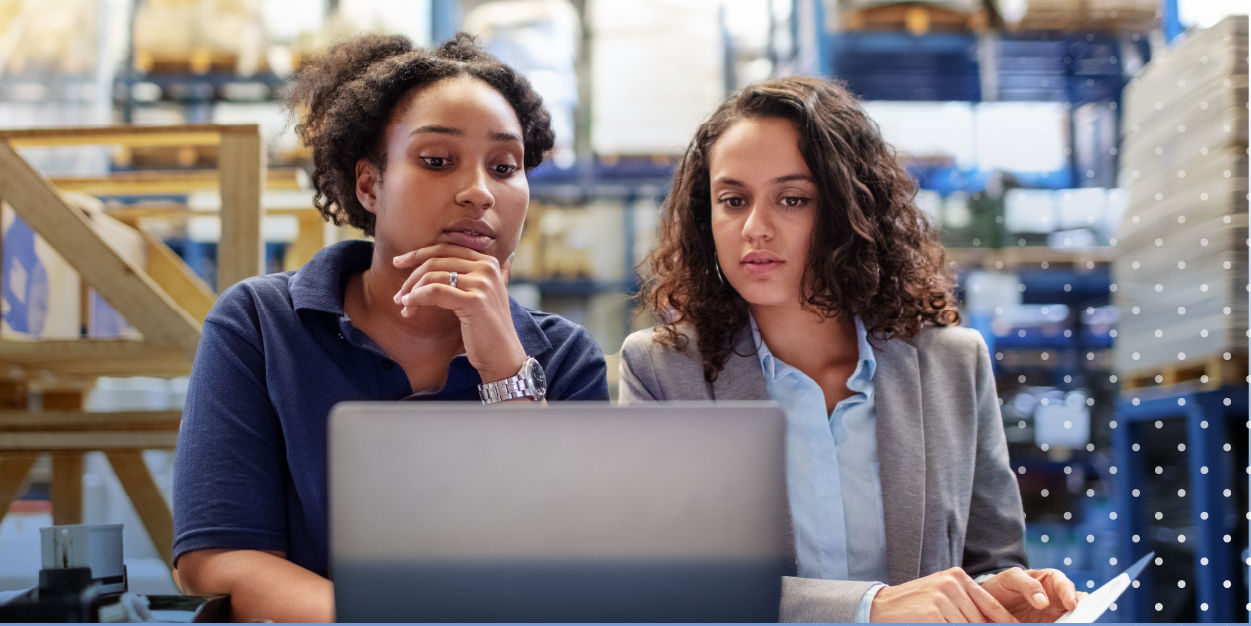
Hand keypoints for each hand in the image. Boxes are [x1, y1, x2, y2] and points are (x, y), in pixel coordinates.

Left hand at [393, 244, 524, 381]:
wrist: (503, 356)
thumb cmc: (486, 329)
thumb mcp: (479, 294)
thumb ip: (465, 276)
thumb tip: (432, 262)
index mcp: (488, 262)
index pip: (446, 248)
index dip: (418, 253)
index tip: (399, 263)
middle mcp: (487, 268)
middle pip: (436, 260)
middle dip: (411, 276)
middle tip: (398, 295)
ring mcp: (482, 283)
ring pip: (432, 276)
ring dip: (412, 292)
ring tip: (404, 306)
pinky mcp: (474, 301)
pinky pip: (434, 292)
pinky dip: (417, 298)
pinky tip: (410, 308)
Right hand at [870, 567, 1016, 622]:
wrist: (879, 606)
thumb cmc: (914, 605)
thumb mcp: (943, 597)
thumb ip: (966, 605)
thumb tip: (994, 622)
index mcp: (957, 577)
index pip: (992, 605)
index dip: (1006, 623)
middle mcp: (952, 584)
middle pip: (981, 621)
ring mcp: (942, 598)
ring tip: (944, 622)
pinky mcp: (932, 613)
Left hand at [980, 567, 1080, 622]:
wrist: (990, 600)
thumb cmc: (1003, 584)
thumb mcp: (1011, 578)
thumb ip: (1028, 585)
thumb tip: (1044, 602)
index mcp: (1051, 580)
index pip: (1065, 585)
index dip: (1070, 594)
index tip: (1071, 604)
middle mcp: (1057, 598)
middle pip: (1075, 604)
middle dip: (1080, 611)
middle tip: (1078, 619)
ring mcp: (1054, 614)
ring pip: (1070, 618)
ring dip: (1071, 621)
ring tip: (1069, 624)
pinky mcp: (1048, 623)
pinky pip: (1059, 625)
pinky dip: (1060, 625)